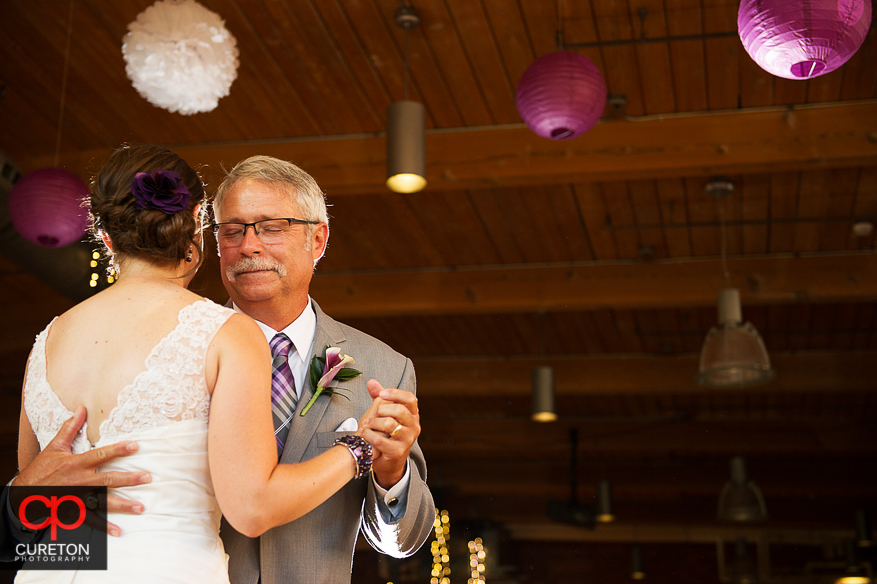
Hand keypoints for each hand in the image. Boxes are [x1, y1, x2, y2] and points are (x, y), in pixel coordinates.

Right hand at [13, 406, 149, 535]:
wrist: (23, 495)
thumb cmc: (41, 469)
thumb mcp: (54, 447)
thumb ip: (70, 428)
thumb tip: (81, 409)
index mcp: (76, 464)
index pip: (100, 455)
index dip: (118, 450)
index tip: (135, 446)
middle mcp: (79, 481)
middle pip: (107, 479)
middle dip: (128, 479)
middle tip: (147, 478)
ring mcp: (77, 498)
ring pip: (103, 501)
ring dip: (123, 505)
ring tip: (141, 507)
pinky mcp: (74, 511)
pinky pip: (91, 520)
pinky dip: (105, 526)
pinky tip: (119, 531)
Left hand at [359, 379, 419, 489]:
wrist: (388, 461)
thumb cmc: (386, 433)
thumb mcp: (385, 414)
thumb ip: (379, 397)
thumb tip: (371, 381)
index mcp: (413, 415)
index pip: (410, 399)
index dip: (396, 394)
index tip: (381, 394)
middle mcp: (414, 427)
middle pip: (400, 410)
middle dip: (382, 409)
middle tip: (372, 412)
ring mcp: (407, 440)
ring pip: (390, 424)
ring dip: (374, 422)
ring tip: (365, 423)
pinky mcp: (398, 452)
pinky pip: (381, 440)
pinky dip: (369, 435)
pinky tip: (363, 433)